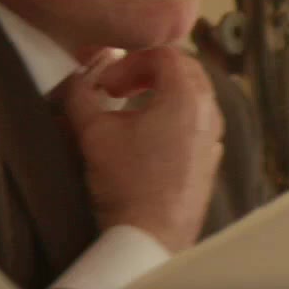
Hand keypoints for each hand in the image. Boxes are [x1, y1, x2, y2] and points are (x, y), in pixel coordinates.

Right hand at [55, 46, 224, 252]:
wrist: (149, 236)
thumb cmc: (126, 182)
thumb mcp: (92, 131)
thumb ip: (80, 94)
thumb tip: (75, 78)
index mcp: (186, 97)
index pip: (165, 53)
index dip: (129, 60)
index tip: (105, 82)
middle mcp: (209, 113)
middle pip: (184, 70)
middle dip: (147, 72)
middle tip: (117, 88)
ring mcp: (213, 138)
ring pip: (192, 96)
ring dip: (160, 93)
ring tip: (129, 111)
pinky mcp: (210, 160)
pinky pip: (196, 122)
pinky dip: (172, 117)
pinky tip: (146, 138)